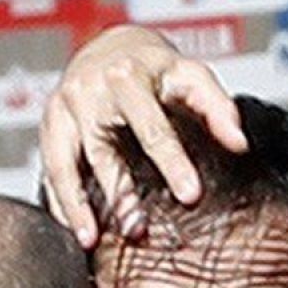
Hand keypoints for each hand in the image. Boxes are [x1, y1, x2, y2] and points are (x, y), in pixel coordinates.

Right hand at [40, 25, 247, 247]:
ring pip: (65, 163)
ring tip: (91, 239)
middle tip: (136, 230)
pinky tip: (71, 229)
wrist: (109, 48)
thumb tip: (239, 142)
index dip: (172, 162)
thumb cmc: (154, 68)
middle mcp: (89, 91)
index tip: (190, 195)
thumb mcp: (191, 74)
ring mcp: (63, 109)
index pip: (151, 128)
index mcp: (128, 76)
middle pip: (102, 150)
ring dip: (76, 204)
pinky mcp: (48, 126)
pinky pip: (48, 168)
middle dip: (118, 193)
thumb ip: (217, 107)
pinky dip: (58, 201)